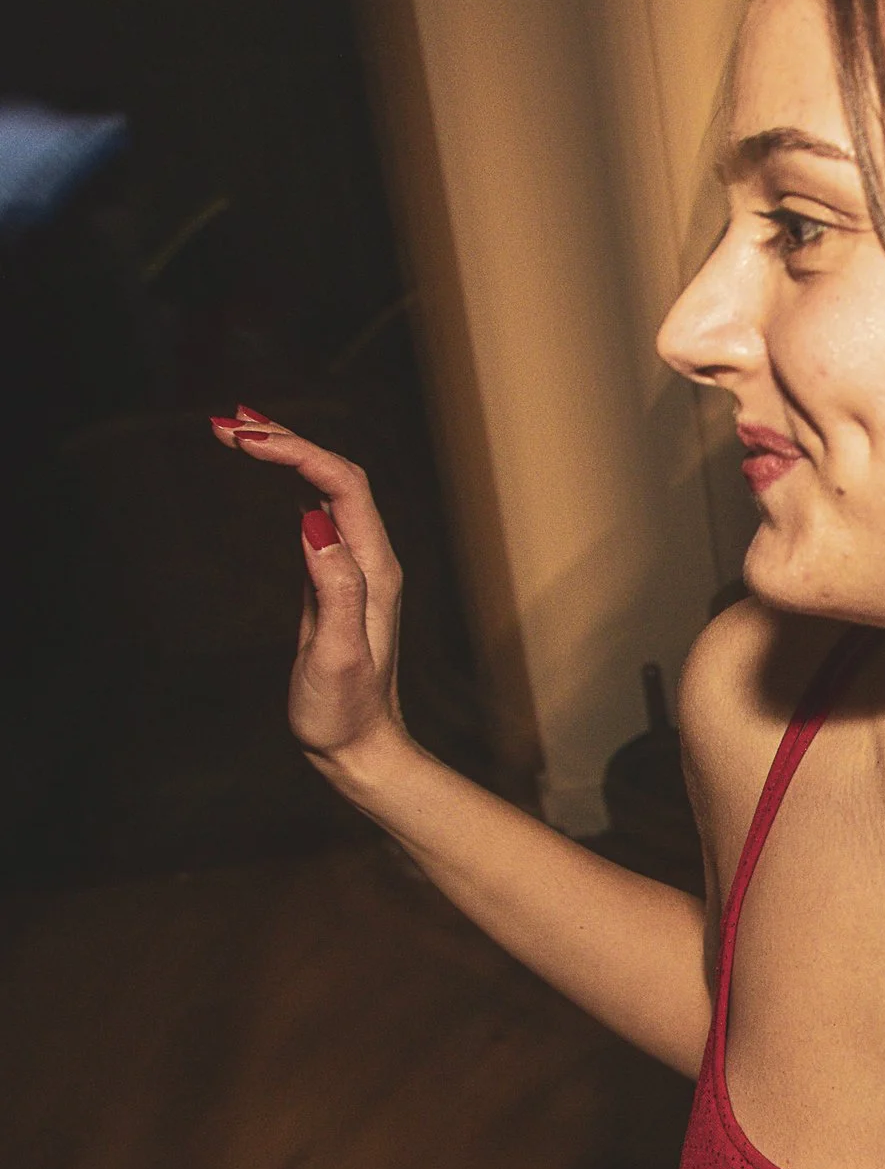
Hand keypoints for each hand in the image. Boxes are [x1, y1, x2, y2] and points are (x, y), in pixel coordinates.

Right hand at [211, 410, 411, 779]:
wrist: (360, 747)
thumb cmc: (344, 710)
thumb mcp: (337, 653)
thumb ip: (334, 588)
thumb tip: (313, 521)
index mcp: (374, 570)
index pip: (342, 485)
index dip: (297, 452)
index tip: (243, 440)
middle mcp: (371, 561)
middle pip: (338, 477)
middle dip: (286, 441)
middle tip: (225, 421)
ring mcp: (356, 568)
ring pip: (327, 491)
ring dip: (287, 454)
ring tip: (238, 429)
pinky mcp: (337, 580)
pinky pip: (319, 514)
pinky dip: (290, 484)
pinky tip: (271, 473)